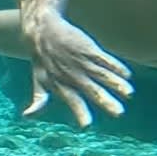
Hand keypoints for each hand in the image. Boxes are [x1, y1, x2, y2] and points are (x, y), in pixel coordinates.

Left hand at [22, 10, 133, 127]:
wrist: (42, 30)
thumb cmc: (41, 59)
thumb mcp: (38, 79)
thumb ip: (39, 99)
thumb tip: (27, 116)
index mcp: (60, 84)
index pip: (72, 100)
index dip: (79, 112)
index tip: (87, 125)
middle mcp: (73, 74)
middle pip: (92, 90)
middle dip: (105, 101)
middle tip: (119, 113)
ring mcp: (81, 61)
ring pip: (101, 74)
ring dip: (116, 84)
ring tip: (129, 94)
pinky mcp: (88, 48)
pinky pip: (105, 59)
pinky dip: (116, 66)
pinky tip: (127, 75)